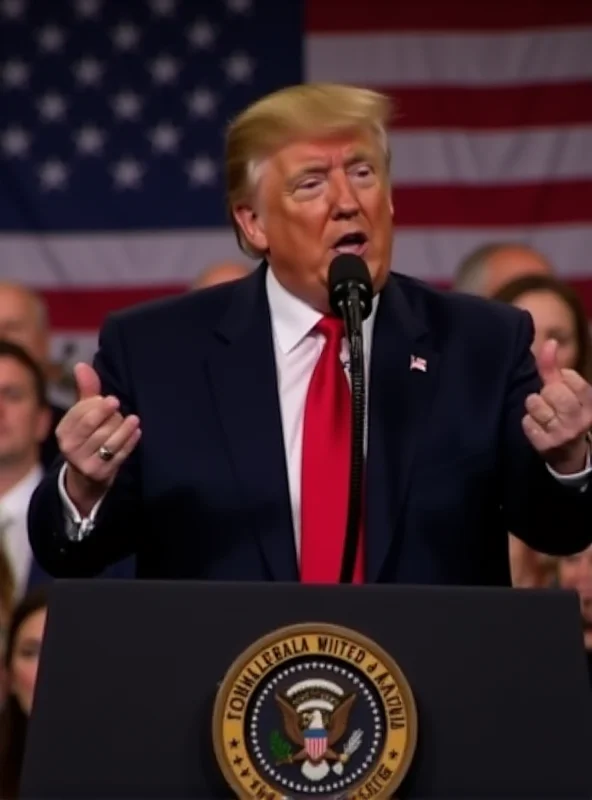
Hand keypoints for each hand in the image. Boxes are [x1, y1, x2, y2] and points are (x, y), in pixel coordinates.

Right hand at [57, 363, 140, 513]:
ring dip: (124, 428)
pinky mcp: (100, 474)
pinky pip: (119, 455)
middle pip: (95, 427)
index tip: (113, 400)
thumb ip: (86, 390)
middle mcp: (70, 448)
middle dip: (111, 416)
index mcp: (63, 431)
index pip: (81, 414)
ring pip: (108, 441)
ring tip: (134, 419)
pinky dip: (130, 442)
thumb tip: (81, 365)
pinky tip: (137, 432)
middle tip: (121, 409)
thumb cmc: (88, 436)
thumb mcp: (83, 415)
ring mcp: (84, 463)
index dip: (98, 406)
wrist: (88, 476)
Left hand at [522, 339, 591, 473]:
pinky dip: (528, 422)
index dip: (561, 380)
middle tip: (550, 402)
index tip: (563, 389)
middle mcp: (580, 419)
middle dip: (546, 393)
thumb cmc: (567, 414)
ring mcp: (563, 434)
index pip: (569, 377)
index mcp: (590, 403)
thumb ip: (554, 368)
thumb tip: (549, 342)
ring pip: (536, 404)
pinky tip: (537, 426)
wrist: (569, 454)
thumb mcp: (567, 391)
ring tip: (542, 413)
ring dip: (534, 406)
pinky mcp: (545, 445)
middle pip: (552, 391)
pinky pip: (526, 422)